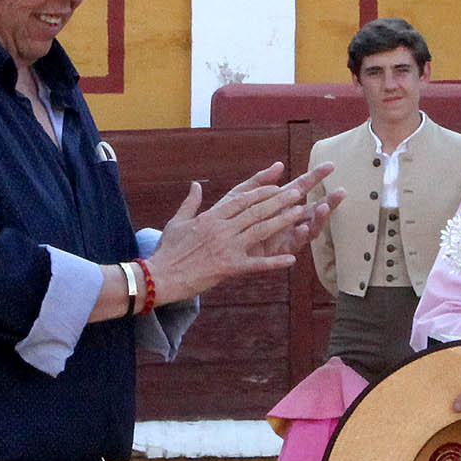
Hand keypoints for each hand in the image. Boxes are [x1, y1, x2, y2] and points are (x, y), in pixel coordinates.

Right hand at [148, 159, 339, 303]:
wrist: (160, 276)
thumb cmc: (168, 250)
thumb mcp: (177, 221)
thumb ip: (190, 202)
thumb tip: (195, 184)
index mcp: (211, 217)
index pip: (241, 199)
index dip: (262, 191)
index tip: (277, 185)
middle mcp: (221, 229)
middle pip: (255, 211)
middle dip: (278, 201)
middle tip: (297, 192)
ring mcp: (226, 248)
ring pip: (260, 231)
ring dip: (282, 221)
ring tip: (300, 214)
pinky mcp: (228, 268)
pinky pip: (256, 264)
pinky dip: (275, 262)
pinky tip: (291, 259)